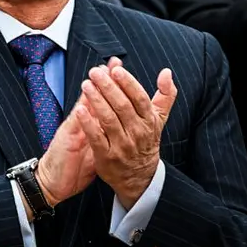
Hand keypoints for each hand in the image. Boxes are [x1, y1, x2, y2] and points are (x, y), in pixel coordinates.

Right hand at [31, 59, 124, 210]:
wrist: (52, 183)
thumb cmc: (73, 167)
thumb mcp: (94, 149)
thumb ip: (103, 133)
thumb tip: (116, 122)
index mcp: (89, 124)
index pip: (102, 99)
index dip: (113, 85)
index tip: (120, 68)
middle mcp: (81, 122)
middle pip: (94, 96)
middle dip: (107, 79)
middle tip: (115, 63)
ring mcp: (73, 128)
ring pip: (85, 105)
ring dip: (94, 88)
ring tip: (102, 71)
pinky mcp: (66, 139)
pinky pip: (75, 125)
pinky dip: (82, 115)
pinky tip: (85, 104)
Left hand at [74, 59, 177, 209]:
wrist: (139, 177)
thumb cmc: (146, 141)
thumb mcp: (158, 119)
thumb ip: (165, 95)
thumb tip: (167, 72)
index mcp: (149, 121)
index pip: (140, 98)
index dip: (128, 83)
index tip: (115, 70)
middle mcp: (137, 133)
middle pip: (122, 106)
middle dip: (108, 87)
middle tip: (95, 72)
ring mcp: (122, 145)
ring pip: (109, 119)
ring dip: (96, 100)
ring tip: (86, 85)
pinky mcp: (107, 156)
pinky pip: (96, 137)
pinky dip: (88, 123)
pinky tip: (79, 109)